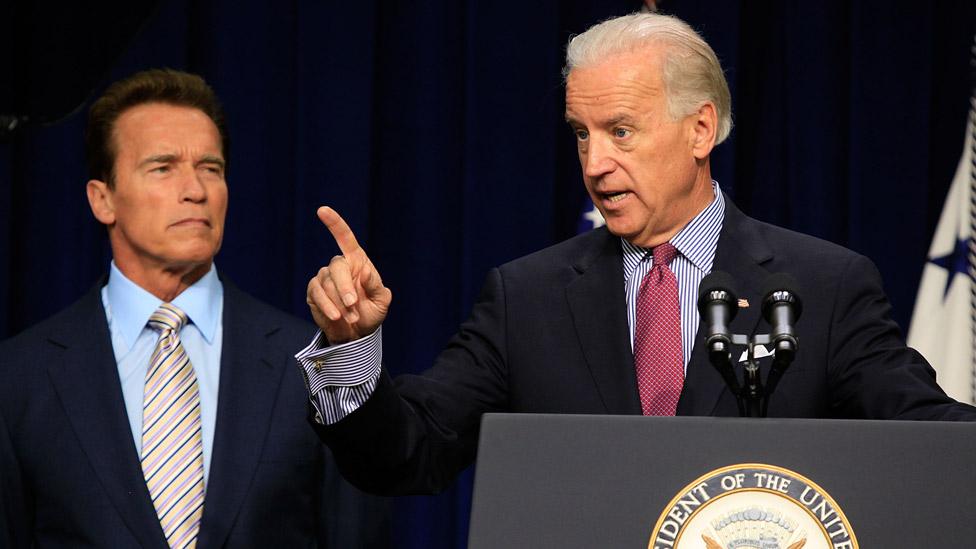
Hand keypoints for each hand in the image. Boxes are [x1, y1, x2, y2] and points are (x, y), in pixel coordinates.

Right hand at [306, 207, 391, 343]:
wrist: (356, 333)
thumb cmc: (371, 312)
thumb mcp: (381, 301)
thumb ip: (376, 286)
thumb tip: (365, 271)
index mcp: (357, 261)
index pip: (345, 238)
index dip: (334, 223)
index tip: (322, 210)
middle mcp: (339, 266)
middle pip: (337, 266)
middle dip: (344, 287)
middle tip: (353, 304)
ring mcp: (324, 278)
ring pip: (327, 284)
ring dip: (339, 303)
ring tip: (351, 318)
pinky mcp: (313, 292)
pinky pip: (317, 295)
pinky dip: (327, 307)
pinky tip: (336, 317)